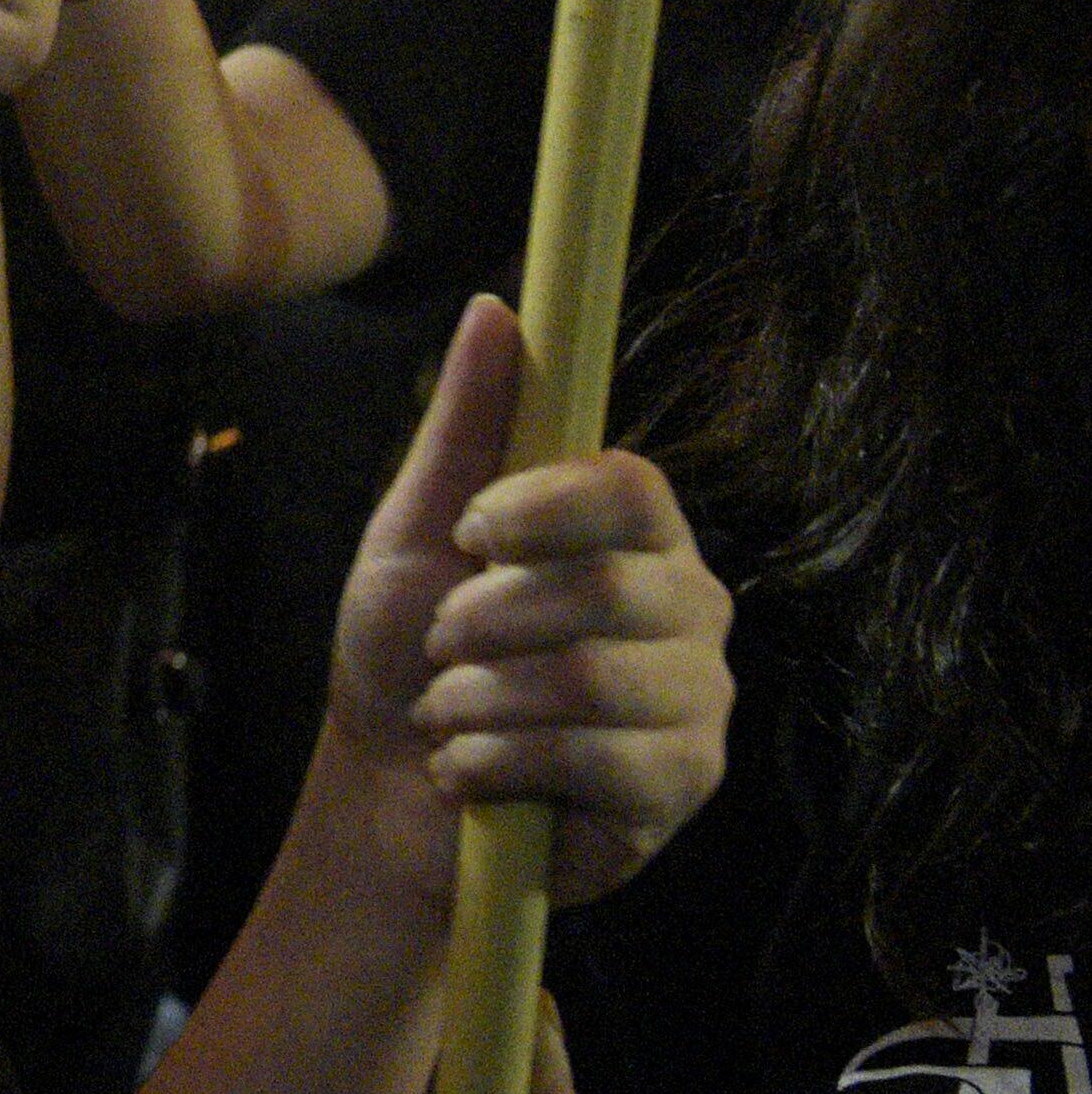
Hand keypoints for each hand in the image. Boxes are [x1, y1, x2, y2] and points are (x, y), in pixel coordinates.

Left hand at [323, 300, 732, 913]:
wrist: (393, 788)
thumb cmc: (410, 650)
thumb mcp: (416, 529)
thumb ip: (467, 424)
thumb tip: (497, 304)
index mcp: (638, 534)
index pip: (634, 488)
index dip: (543, 508)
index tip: (469, 533)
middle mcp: (691, 607)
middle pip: (607, 587)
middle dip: (484, 622)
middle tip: (440, 648)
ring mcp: (699, 699)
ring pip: (592, 679)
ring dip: (479, 700)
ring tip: (447, 712)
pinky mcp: (685, 784)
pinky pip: (597, 762)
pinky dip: (497, 763)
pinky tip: (471, 768)